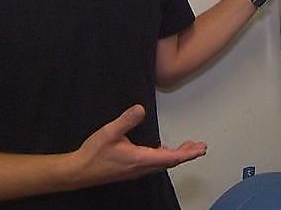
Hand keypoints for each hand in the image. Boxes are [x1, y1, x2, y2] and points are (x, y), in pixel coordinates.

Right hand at [65, 105, 205, 188]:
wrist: (79, 171)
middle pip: (170, 162)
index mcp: (140, 159)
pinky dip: (164, 157)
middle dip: (186, 154)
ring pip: (163, 164)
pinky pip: (154, 164)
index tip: (201, 148)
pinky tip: (162, 150)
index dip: (187, 153)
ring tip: (187, 147)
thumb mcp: (109, 132)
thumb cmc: (93, 153)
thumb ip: (126, 120)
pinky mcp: (131, 170)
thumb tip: (141, 109)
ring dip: (176, 156)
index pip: (171, 157)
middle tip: (200, 147)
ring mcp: (137, 170)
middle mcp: (142, 167)